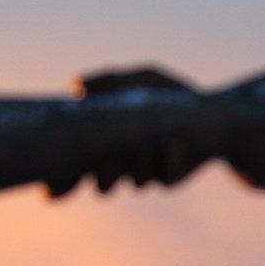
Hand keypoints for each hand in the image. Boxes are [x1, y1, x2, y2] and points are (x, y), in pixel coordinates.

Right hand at [62, 64, 212, 192]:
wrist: (214, 114)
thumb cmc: (171, 95)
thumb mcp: (143, 80)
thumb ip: (110, 81)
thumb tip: (76, 85)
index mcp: (107, 142)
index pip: (77, 167)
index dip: (62, 182)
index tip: (50, 186)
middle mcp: (123, 162)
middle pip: (100, 183)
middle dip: (101, 177)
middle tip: (104, 161)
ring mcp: (146, 172)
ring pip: (130, 181)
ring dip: (136, 165)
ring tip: (147, 144)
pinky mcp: (170, 177)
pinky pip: (161, 178)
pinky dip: (164, 162)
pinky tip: (170, 144)